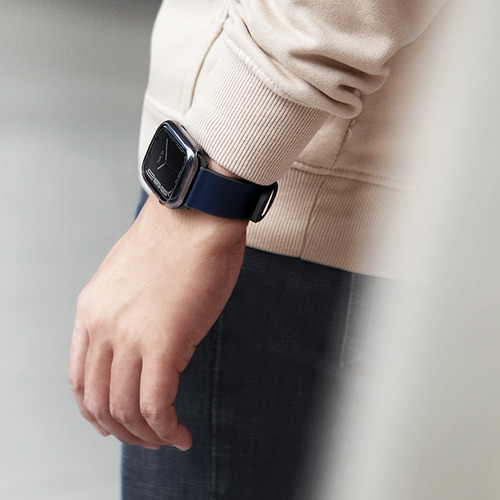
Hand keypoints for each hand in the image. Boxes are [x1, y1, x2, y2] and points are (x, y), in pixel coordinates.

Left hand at [68, 194, 246, 449]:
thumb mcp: (131, 276)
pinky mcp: (165, 341)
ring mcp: (130, 335)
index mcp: (92, 309)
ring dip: (145, 435)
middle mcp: (103, 325)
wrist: (198, 215)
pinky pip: (157, 404)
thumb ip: (126, 312)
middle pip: (98, 401)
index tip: (116, 420)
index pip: (80, 377)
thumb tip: (142, 343)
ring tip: (167, 438)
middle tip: (145, 437)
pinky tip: (180, 433)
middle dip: (121, 430)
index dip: (96, 409)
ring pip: (125, 410)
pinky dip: (166, 429)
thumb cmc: (176, 239)